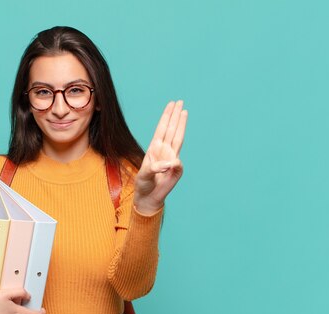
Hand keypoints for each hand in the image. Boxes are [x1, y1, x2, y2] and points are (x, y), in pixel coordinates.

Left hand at [134, 100, 186, 214]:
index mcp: (154, 148)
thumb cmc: (144, 183)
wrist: (148, 196)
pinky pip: (178, 165)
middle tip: (180, 101)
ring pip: (178, 139)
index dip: (166, 117)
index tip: (171, 104)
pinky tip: (175, 161)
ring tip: (184, 111)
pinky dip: (176, 163)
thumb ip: (155, 168)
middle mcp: (164, 151)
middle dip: (175, 116)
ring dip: (180, 125)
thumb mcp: (144, 175)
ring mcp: (171, 159)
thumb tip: (173, 162)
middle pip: (171, 130)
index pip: (162, 129)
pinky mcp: (176, 171)